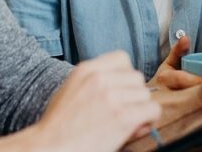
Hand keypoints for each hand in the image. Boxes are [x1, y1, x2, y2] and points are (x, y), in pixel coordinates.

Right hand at [31, 51, 159, 151]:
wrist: (49, 148)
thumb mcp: (71, 91)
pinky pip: (152, 110)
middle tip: (122, 111)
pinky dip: (148, 120)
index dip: (124, 76)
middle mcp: (100, 79)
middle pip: (137, 77)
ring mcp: (112, 97)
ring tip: (125, 122)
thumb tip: (125, 89)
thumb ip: (97, 83)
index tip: (119, 90)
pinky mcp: (123, 117)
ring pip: (145, 94)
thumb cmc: (59, 125)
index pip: (122, 58)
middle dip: (133, 94)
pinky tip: (134, 128)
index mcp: (86, 70)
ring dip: (140, 108)